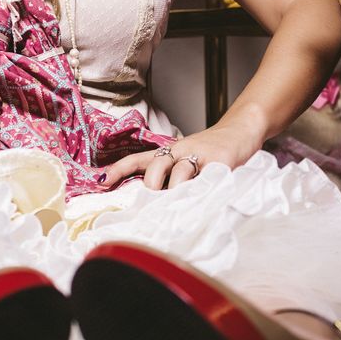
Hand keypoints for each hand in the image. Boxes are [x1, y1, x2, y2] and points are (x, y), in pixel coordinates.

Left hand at [100, 124, 256, 191]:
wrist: (240, 130)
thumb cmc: (209, 151)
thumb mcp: (185, 160)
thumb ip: (170, 179)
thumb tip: (152, 206)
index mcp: (169, 153)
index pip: (138, 159)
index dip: (118, 169)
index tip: (100, 181)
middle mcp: (180, 151)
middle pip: (157, 165)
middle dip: (151, 186)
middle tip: (150, 205)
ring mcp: (200, 155)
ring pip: (180, 173)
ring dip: (176, 192)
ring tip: (176, 208)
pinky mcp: (221, 161)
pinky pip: (209, 180)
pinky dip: (203, 194)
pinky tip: (202, 204)